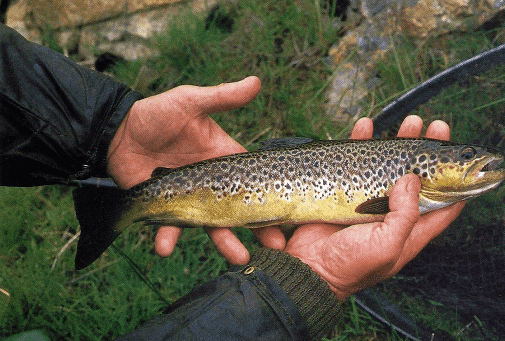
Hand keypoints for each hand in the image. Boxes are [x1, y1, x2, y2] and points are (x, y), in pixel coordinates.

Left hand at [107, 76, 278, 263]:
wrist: (117, 130)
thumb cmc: (157, 113)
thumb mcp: (191, 102)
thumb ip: (222, 96)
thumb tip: (256, 81)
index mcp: (223, 159)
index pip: (253, 181)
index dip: (270, 196)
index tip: (289, 214)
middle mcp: (210, 183)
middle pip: (239, 209)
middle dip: (258, 229)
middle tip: (277, 246)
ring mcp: (189, 198)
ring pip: (210, 224)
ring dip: (223, 242)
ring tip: (238, 257)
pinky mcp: (164, 207)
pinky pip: (169, 226)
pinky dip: (167, 237)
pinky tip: (165, 248)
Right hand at [285, 115, 465, 299]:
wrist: (309, 269)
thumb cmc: (351, 265)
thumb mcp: (387, 245)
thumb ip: (405, 215)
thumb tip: (412, 179)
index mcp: (411, 230)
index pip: (444, 204)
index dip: (455, 180)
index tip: (458, 154)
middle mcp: (394, 213)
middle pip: (418, 178)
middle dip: (428, 151)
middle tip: (434, 125)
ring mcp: (370, 201)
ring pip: (390, 165)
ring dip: (399, 143)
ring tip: (410, 121)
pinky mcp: (347, 192)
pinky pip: (357, 162)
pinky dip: (361, 143)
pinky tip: (365, 125)